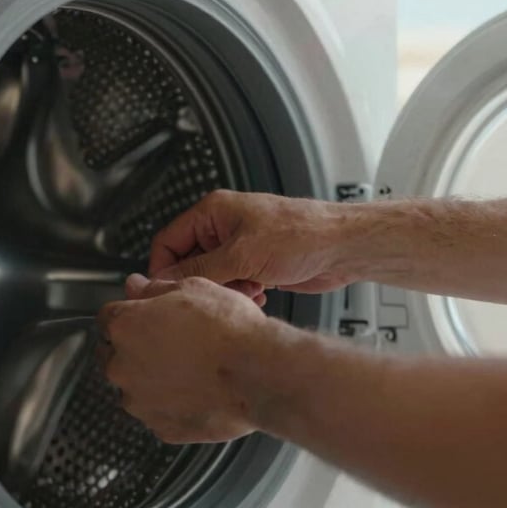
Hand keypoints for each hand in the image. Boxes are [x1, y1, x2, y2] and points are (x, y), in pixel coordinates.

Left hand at [98, 273, 270, 442]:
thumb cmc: (231, 331)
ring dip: (153, 377)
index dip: (131, 314)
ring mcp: (140, 401)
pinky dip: (172, 403)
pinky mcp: (160, 427)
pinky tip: (197, 389)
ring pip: (136, 386)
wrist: (258, 374)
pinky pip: (158, 412)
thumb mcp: (193, 288)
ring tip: (191, 366)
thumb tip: (138, 286)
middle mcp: (123, 366)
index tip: (146, 316)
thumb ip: (155, 288)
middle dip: (137, 347)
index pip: (108, 317)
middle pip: (115, 354)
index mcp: (125, 326)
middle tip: (172, 341)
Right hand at [149, 189, 359, 293]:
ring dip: (226, 290)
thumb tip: (167, 281)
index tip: (168, 292)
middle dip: (203, 282)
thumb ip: (200, 270)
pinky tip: (260, 294)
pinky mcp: (256, 264)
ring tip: (246, 291)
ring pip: (213, 277)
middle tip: (218, 293)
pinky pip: (234, 284)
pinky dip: (242, 293)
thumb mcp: (242, 254)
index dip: (164, 268)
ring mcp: (241, 247)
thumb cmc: (302, 234)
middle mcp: (224, 228)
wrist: (342, 247)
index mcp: (214, 213)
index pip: (168, 241)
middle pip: (190, 262)